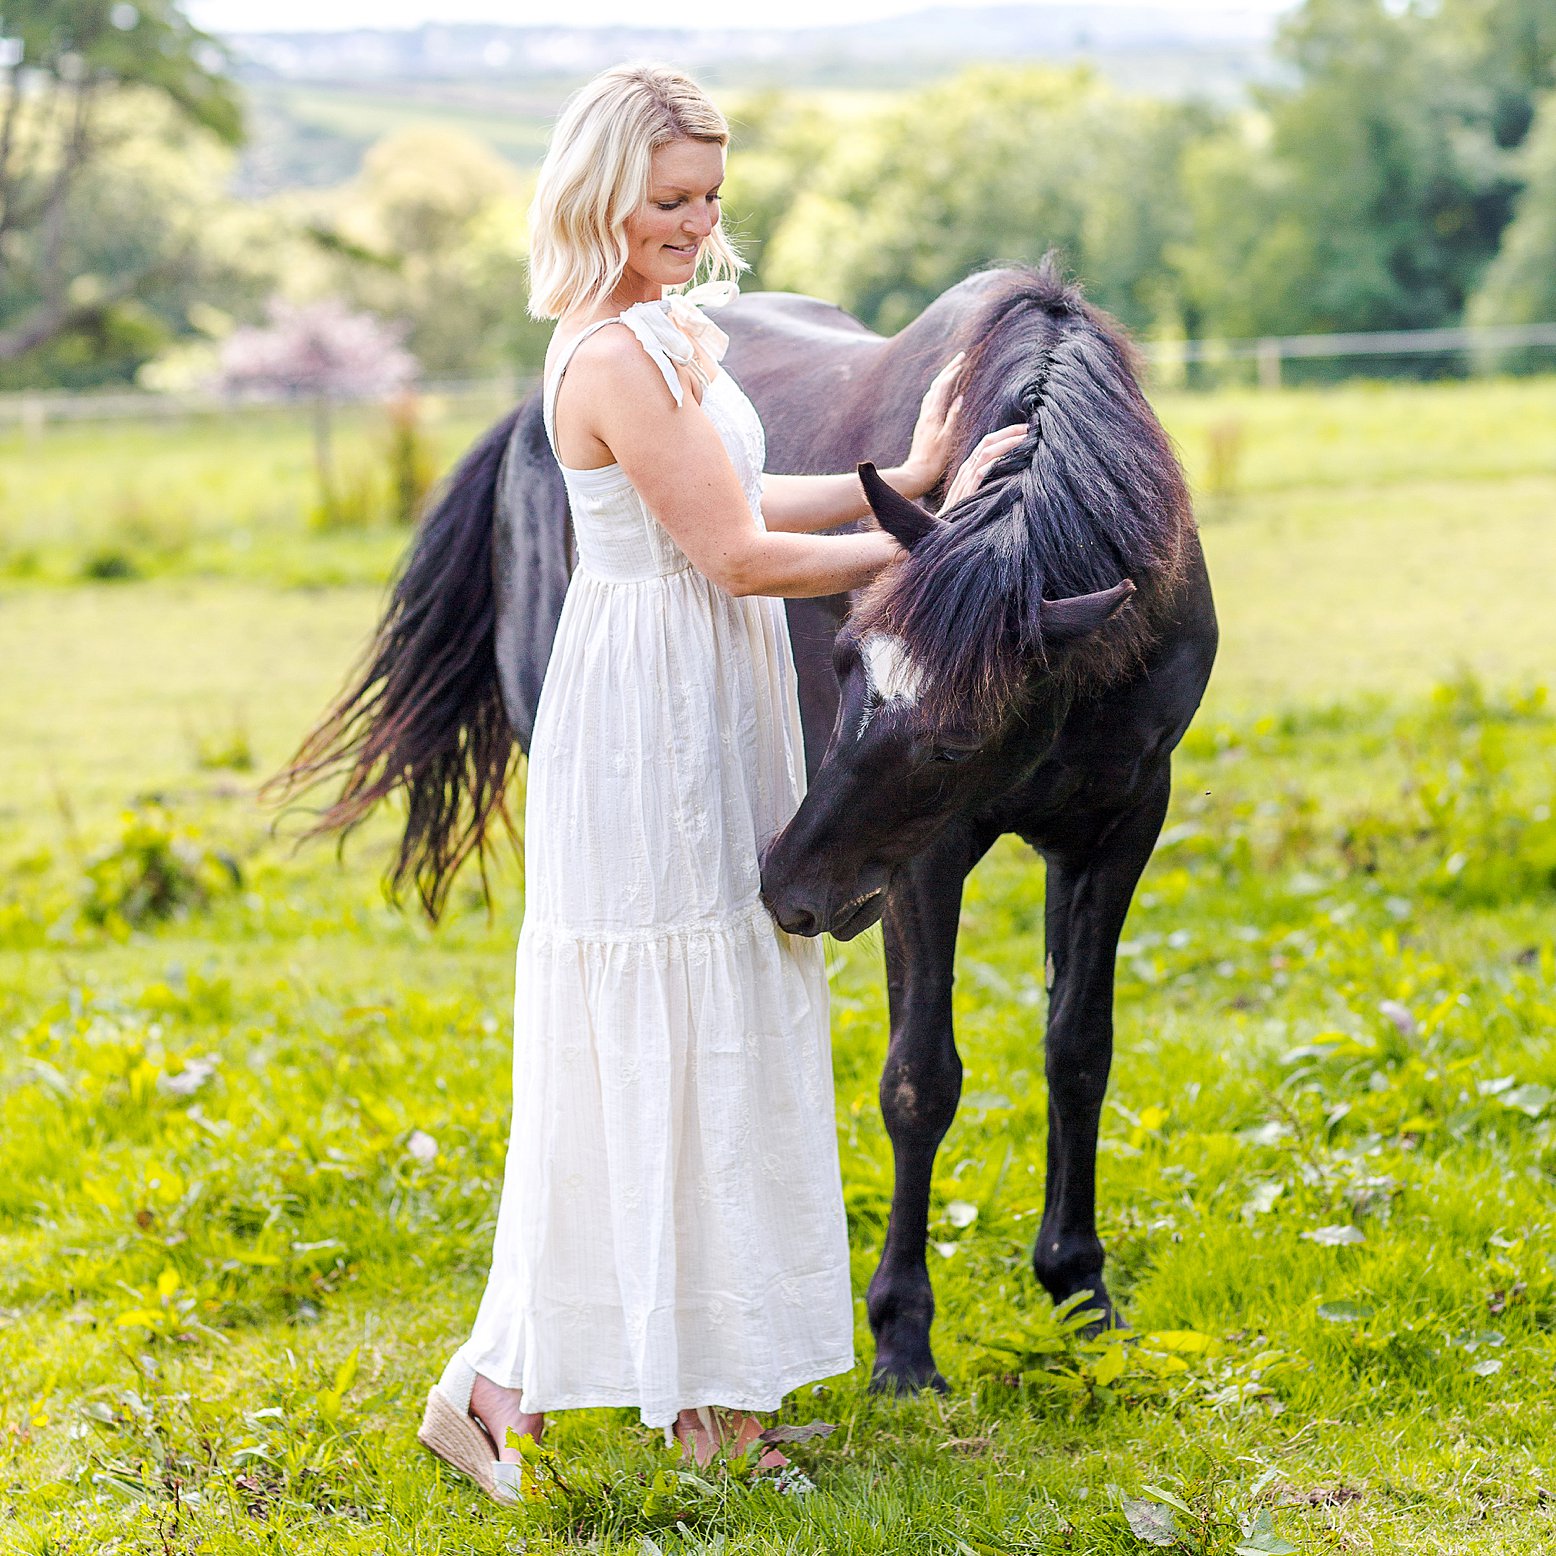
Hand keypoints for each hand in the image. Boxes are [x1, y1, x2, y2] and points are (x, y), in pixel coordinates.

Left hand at [890, 352, 965, 499]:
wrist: (918, 473)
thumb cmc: (935, 460)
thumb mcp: (948, 438)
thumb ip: (953, 416)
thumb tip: (959, 396)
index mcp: (934, 415)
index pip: (943, 386)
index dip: (953, 371)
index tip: (963, 360)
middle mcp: (927, 413)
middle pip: (937, 385)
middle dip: (949, 369)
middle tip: (960, 358)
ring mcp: (923, 418)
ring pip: (932, 391)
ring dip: (943, 378)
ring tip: (953, 370)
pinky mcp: (923, 424)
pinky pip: (931, 401)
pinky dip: (938, 390)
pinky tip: (941, 392)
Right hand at [939, 422, 1026, 511]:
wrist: (942, 531)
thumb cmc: (963, 516)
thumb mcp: (977, 493)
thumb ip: (989, 481)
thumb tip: (1012, 472)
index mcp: (969, 469)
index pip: (986, 444)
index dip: (1005, 434)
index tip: (1024, 430)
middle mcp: (966, 471)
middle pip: (987, 443)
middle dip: (1008, 433)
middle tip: (1028, 428)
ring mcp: (965, 481)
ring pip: (985, 453)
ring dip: (1006, 443)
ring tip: (1025, 439)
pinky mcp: (966, 493)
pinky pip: (980, 472)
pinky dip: (995, 463)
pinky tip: (1010, 458)